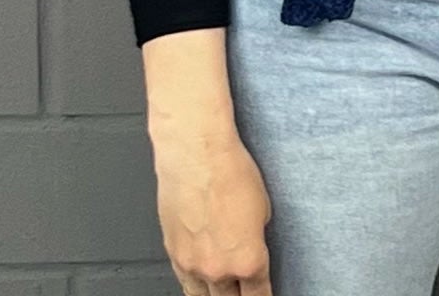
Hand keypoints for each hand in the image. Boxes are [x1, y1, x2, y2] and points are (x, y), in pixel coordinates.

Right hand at [152, 130, 272, 293]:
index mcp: (248, 259)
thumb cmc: (230, 172)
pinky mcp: (173, 254)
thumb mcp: (264, 207)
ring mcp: (192, 265)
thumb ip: (257, 236)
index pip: (259, 295)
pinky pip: (185, 282)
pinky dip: (195, 284)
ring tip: (224, 290)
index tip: (265, 295)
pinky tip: (201, 282)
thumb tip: (252, 242)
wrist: (196, 156)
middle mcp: (219, 269)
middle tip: (245, 290)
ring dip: (216, 294)